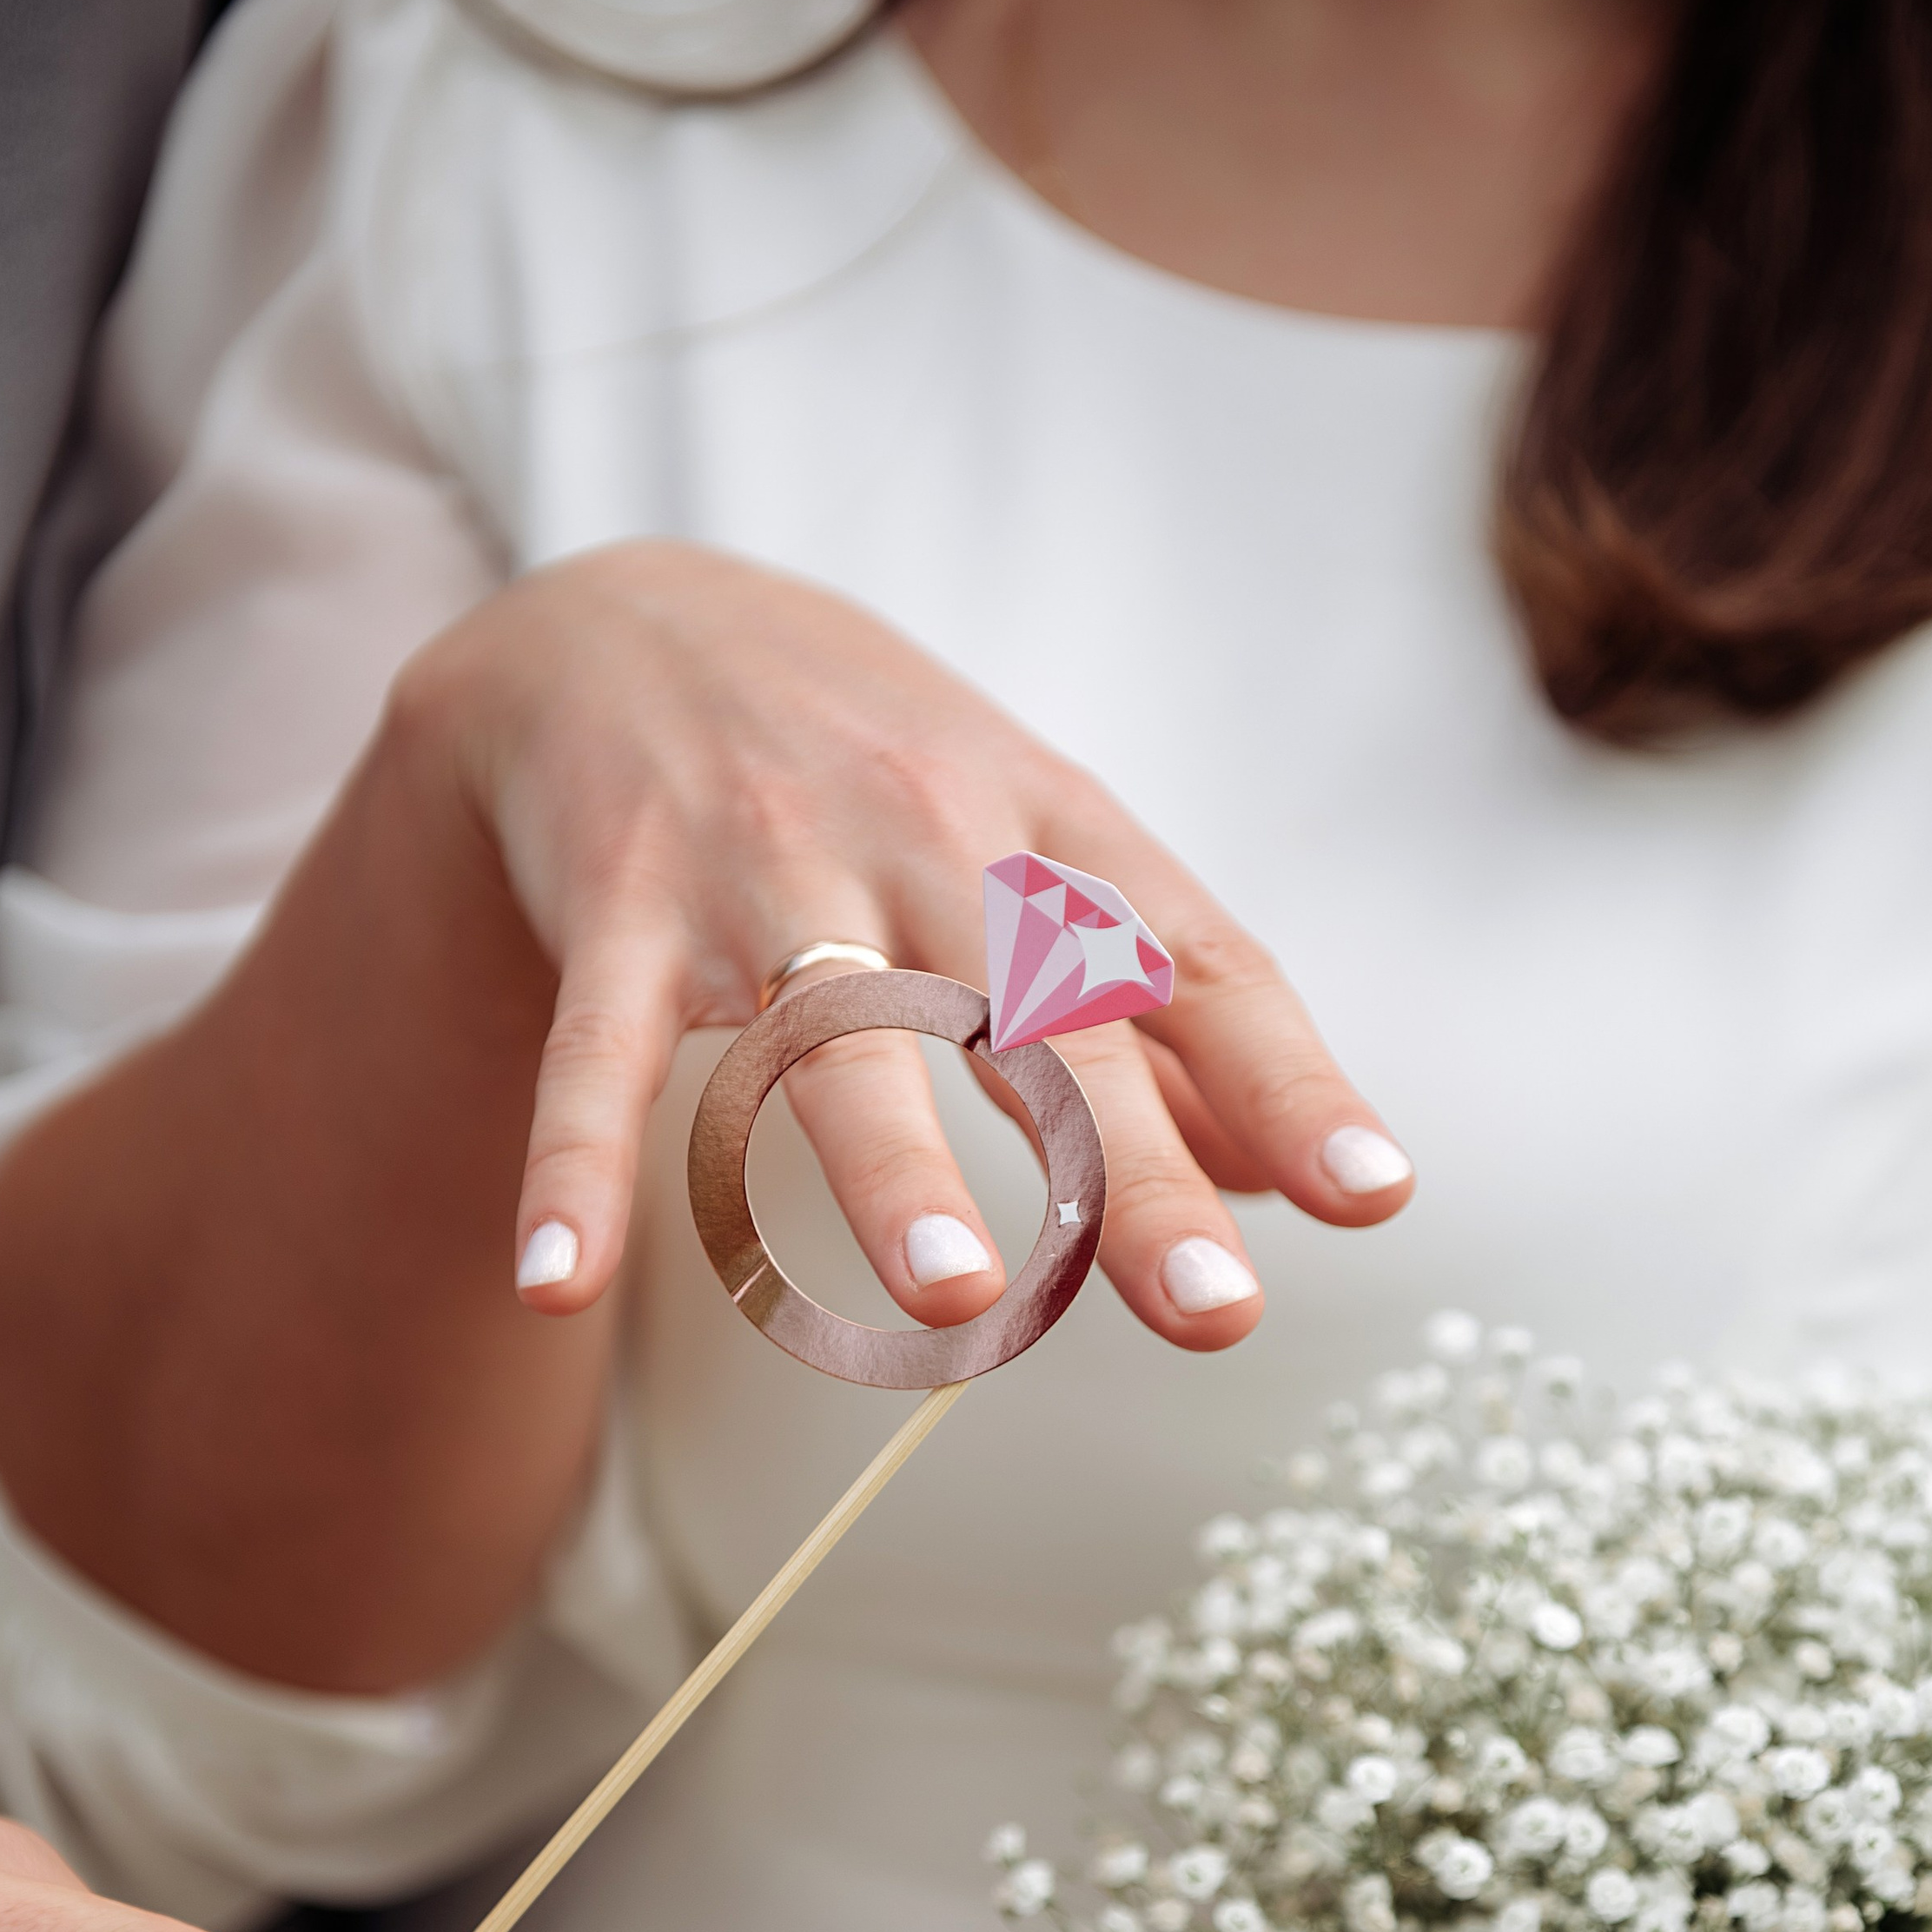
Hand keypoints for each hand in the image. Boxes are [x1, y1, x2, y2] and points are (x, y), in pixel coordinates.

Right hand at [409, 542, 1415, 1344]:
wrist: (618, 622)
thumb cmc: (874, 769)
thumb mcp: (1034, 847)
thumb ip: (1159, 1016)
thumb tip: (1297, 1179)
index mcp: (1049, 838)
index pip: (1195, 967)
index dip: (1288, 1083)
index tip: (1373, 1195)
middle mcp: (926, 846)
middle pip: (1045, 1025)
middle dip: (1134, 1169)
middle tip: (1213, 1309)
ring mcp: (764, 872)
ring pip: (837, 1034)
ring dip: (896, 1166)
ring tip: (954, 1293)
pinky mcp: (616, 905)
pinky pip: (594, 1052)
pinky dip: (573, 1168)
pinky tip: (558, 1287)